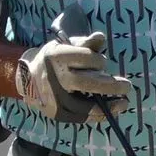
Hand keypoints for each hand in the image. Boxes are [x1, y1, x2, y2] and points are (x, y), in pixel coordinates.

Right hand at [17, 30, 132, 124]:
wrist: (27, 78)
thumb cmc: (54, 58)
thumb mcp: (66, 45)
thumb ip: (85, 43)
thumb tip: (101, 37)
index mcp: (57, 56)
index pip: (86, 58)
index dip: (99, 61)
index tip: (103, 63)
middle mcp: (55, 78)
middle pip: (88, 83)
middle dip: (111, 86)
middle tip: (128, 86)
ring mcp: (55, 98)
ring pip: (85, 106)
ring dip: (108, 106)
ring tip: (124, 103)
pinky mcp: (56, 113)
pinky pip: (80, 118)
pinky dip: (97, 116)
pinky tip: (110, 112)